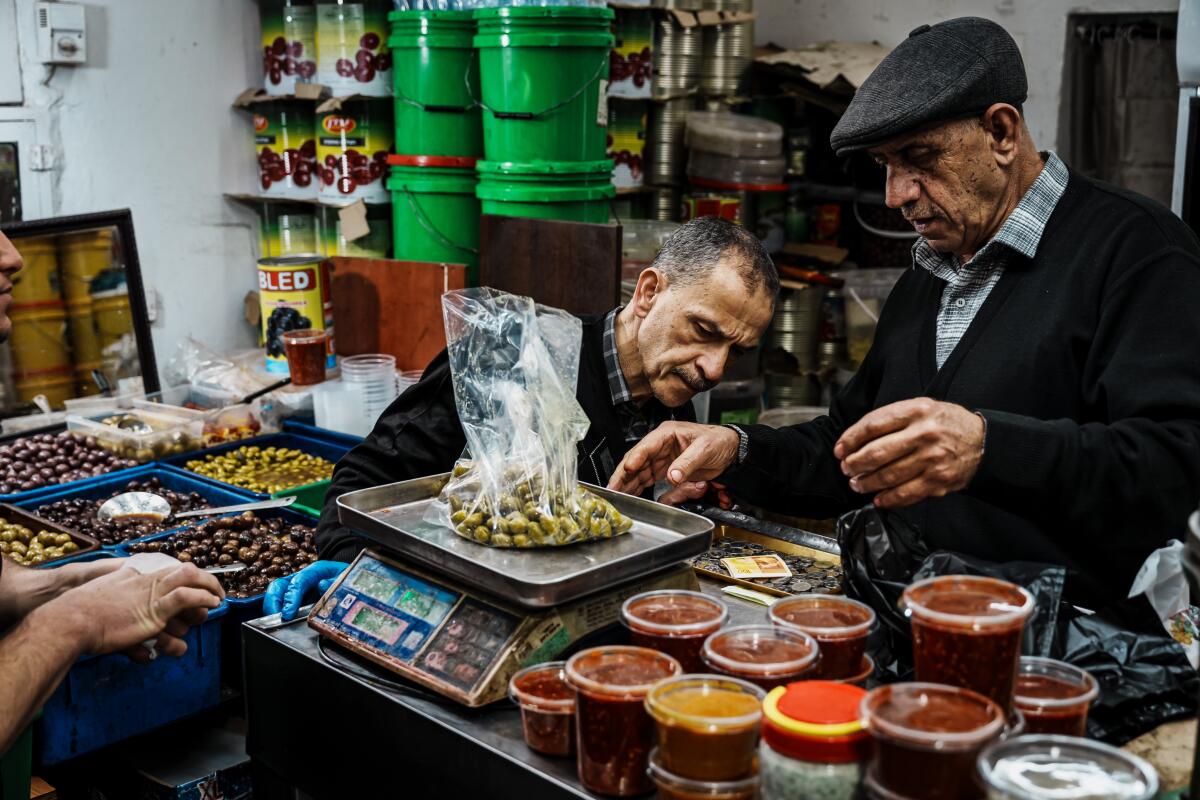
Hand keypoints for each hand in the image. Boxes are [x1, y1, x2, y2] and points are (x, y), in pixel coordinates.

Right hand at [48, 563, 223, 657]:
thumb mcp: (104, 592)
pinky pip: (187, 597)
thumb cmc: (81, 611)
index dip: (189, 574)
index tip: (197, 581)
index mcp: (135, 572)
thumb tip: (128, 599)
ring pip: (192, 579)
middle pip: (187, 570)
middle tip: (216, 590)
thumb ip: (119, 591)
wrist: (70, 619)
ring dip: (210, 588)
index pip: (171, 567)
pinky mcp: (154, 609)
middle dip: (206, 579)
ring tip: (218, 597)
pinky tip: (211, 604)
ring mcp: (152, 592)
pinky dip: (203, 598)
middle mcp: (147, 578)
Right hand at [264, 561, 347, 621]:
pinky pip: (282, 602)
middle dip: (274, 601)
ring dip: (272, 607)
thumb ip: (335, 582)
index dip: (291, 598)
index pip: (299, 582)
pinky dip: (277, 611)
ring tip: (273, 622)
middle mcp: (303, 577)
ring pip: (277, 593)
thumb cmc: (346, 578)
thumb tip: (322, 586)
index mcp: (316, 571)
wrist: (348, 578)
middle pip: (280, 585)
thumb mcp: (346, 578)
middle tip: (275, 619)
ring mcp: (297, 587)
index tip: (287, 614)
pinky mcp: (296, 597)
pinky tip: (278, 622)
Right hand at [607, 422, 739, 500]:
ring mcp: (662, 459)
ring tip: (618, 495)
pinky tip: (633, 496)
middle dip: (624, 475)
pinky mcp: (667, 470)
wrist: (731, 450)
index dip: (635, 458)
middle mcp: (661, 446)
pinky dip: (642, 488)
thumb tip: (673, 476)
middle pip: (637, 461)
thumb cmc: (718, 441)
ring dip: (629, 484)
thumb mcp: (704, 450)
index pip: (646, 446)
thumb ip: (688, 463)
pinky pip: (650, 480)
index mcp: (667, 434)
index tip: (627, 469)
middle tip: (612, 487)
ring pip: (640, 473)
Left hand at [834, 398, 984, 508]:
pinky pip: (906, 493)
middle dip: (855, 463)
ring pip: (888, 475)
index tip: (840, 449)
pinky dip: (888, 498)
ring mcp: (932, 458)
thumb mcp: (923, 407)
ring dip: (867, 482)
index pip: (873, 425)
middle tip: (847, 469)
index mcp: (917, 410)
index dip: (850, 439)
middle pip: (877, 452)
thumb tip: (857, 438)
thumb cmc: (946, 424)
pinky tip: (878, 499)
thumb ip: (893, 418)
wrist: (984, 442)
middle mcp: (924, 433)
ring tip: (858, 484)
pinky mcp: (939, 480)